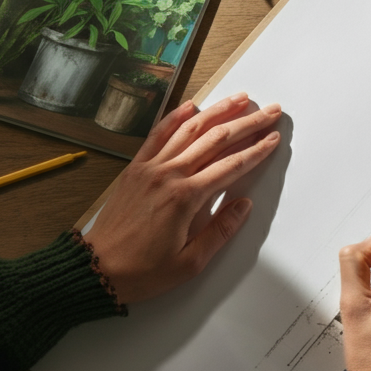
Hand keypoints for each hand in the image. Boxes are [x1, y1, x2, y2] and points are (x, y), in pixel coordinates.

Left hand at [85, 93, 281, 304]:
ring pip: (190, 130)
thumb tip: (244, 205)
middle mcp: (168, 175)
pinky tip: (192, 105)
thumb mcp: (191, 262)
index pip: (231, 166)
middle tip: (270, 112)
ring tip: (240, 98)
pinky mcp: (135, 168)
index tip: (273, 138)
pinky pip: (158, 135)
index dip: (257, 151)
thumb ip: (221, 230)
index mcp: (186, 198)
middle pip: (216, 140)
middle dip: (247, 124)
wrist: (97, 269)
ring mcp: (150, 168)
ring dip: (218, 111)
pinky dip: (175, 117)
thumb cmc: (143, 271)